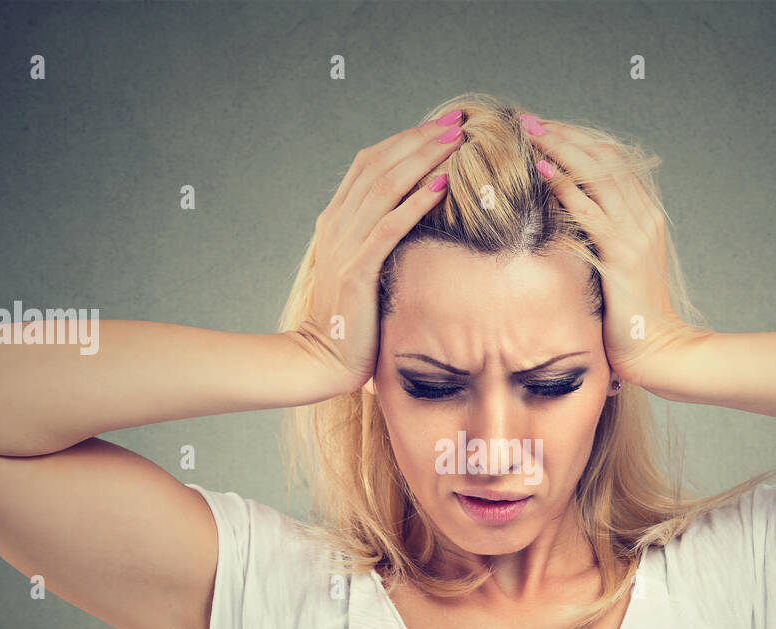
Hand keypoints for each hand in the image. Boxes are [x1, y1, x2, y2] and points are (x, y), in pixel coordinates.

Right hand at [294, 111, 465, 392]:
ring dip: (421, 160)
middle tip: (454, 121)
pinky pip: (389, 227)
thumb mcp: (361, 271)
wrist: (321, 359)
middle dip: (418, 140)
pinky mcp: (357, 271)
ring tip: (454, 141)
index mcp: (336, 221)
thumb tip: (410, 223)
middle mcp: (337, 225)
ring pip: (384, 188)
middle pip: (379, 166)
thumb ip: (376, 242)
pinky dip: (415, 203)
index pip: (369, 164)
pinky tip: (440, 186)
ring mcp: (345, 246)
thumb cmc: (350, 322)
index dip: (404, 141)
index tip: (439, 126)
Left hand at [519, 113, 694, 386]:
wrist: (660, 351)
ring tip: (532, 133)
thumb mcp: (614, 270)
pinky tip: (542, 172)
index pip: (612, 163)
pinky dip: (566, 188)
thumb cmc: (632, 320)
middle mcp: (644, 218)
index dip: (578, 141)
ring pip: (598, 175)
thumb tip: (564, 228)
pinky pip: (591, 211)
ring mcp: (636, 234)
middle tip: (530, 120)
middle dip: (566, 136)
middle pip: (605, 159)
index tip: (546, 130)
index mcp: (645, 217)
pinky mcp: (622, 255)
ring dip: (562, 150)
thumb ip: (598, 243)